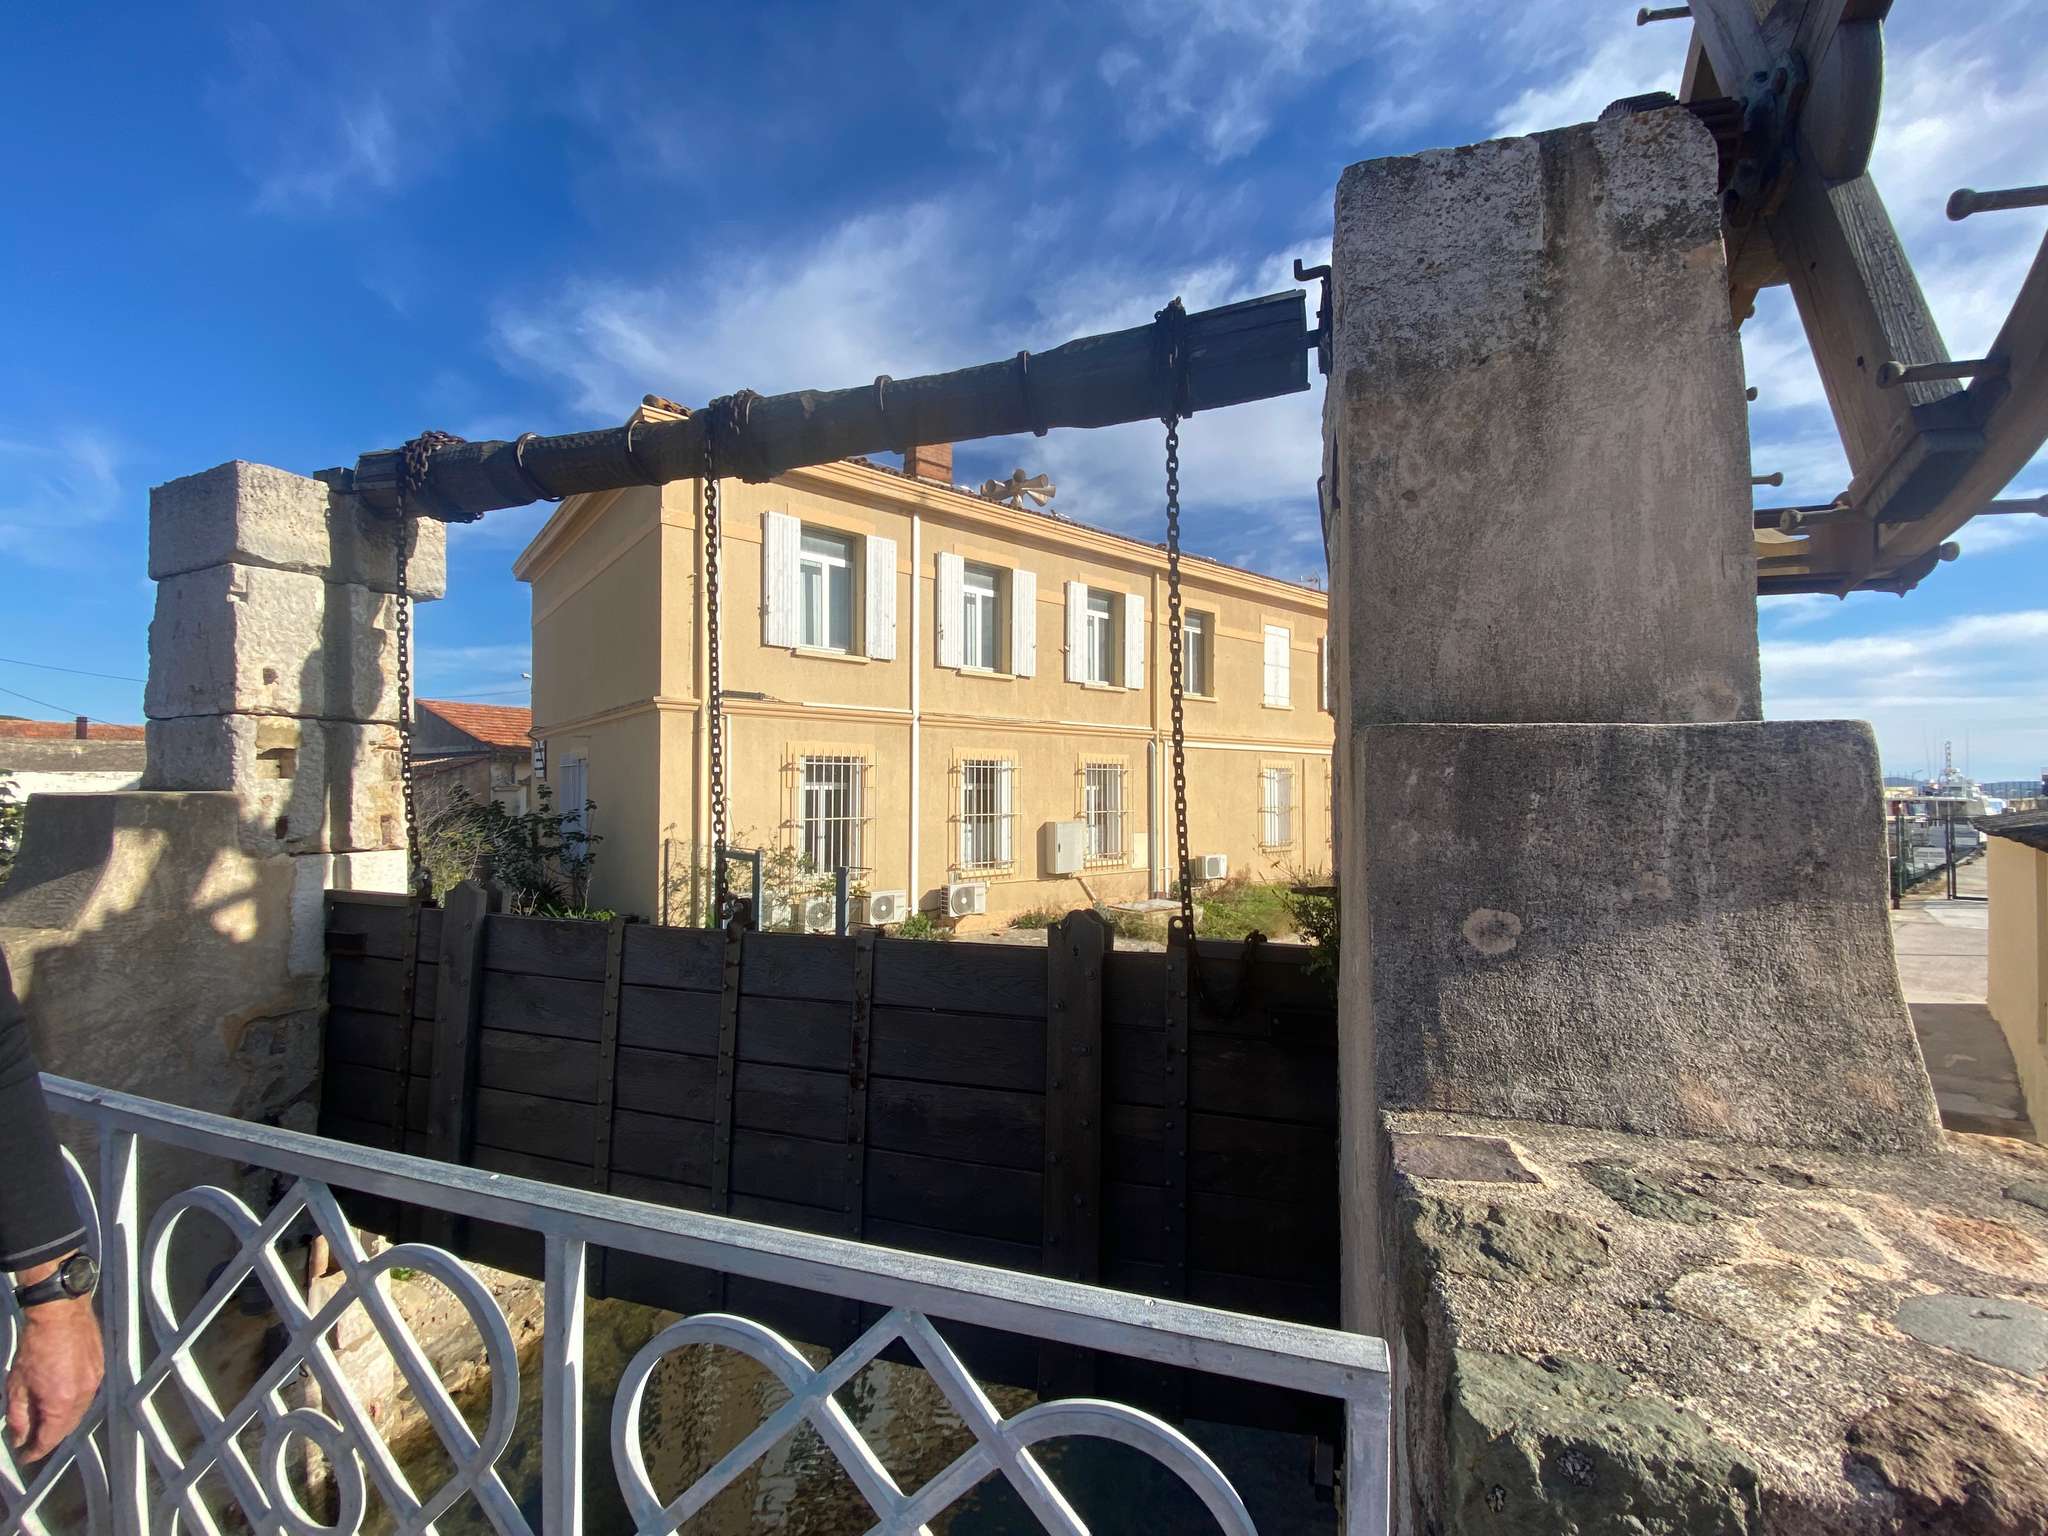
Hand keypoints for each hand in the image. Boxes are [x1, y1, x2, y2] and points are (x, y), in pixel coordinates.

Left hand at [6, 1260, 102, 1462]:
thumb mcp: (17, 1385)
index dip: (35, 1451)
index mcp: (61, 1402)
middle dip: (50, 1438)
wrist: (60, 1313)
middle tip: (33, 1441)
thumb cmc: (35, 1347)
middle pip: (68, 1428)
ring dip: (63, 1421)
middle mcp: (83, 1396)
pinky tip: (61, 1399)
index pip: (50, 1438)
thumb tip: (19, 1438)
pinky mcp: (100, 1368)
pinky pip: (87, 1396)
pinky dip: (73, 1404)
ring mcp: (95, 1381)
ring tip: (46, 1421)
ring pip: (80, 1413)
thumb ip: (18, 1416)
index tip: (24, 1456)